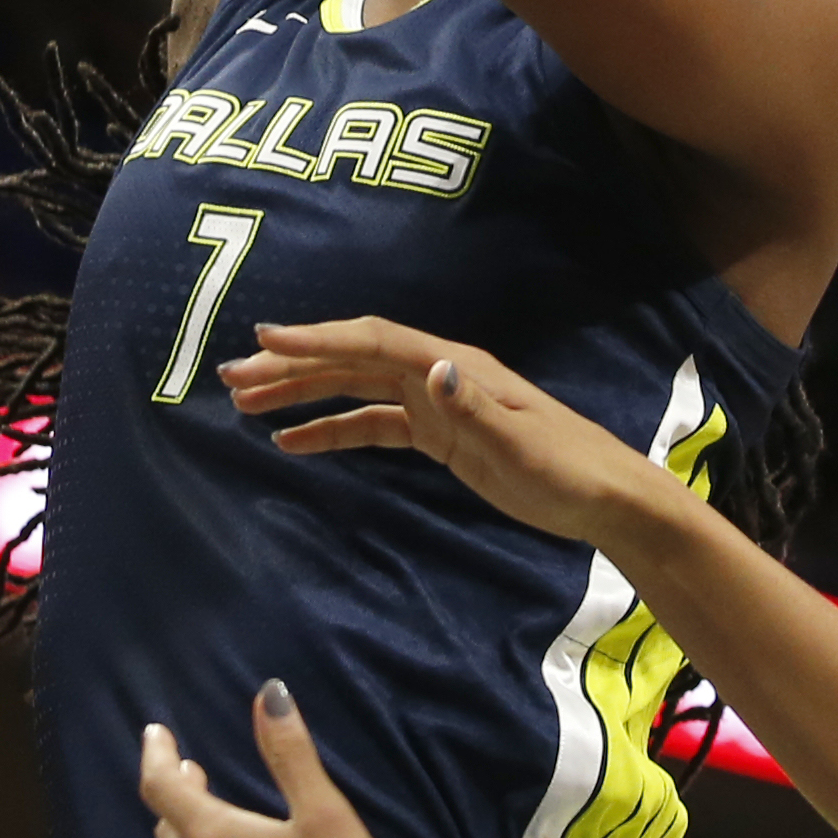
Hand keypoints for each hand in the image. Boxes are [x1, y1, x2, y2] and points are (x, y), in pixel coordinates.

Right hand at [222, 320, 666, 552]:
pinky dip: (332, 430)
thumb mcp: (519, 441)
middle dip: (293, 365)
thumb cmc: (568, 468)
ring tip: (246, 403)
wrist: (606, 498)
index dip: (318, 339)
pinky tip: (292, 443)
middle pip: (353, 359)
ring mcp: (437, 403)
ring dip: (302, 393)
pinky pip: (372, 426)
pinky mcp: (440, 436)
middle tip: (232, 377)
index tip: (263, 341)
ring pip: (355, 389)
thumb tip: (428, 367)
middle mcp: (439, 373)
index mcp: (454, 365)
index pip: (373, 341)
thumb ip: (472, 406)